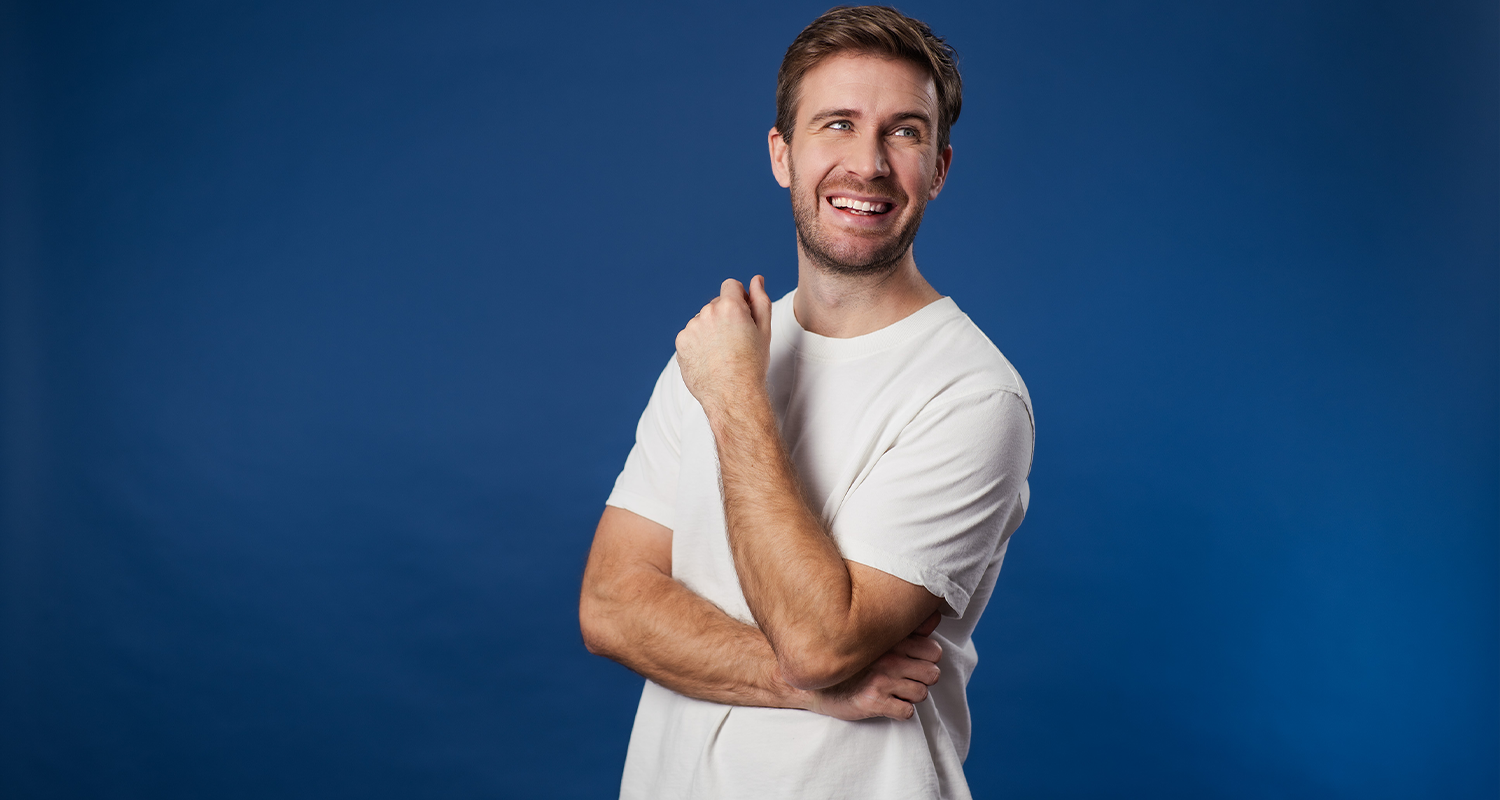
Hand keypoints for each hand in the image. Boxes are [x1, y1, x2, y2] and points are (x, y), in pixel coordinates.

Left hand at [675, 276, 772, 413]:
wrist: (733, 395)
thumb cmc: (752, 364)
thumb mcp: (764, 330)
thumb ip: (760, 300)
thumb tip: (756, 280)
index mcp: (730, 306)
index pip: (731, 286)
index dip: (739, 299)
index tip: (742, 316)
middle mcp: (707, 312)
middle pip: (716, 304)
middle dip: (724, 316)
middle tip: (735, 342)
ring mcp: (691, 328)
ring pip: (702, 321)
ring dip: (710, 330)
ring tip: (721, 354)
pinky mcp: (681, 343)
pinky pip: (691, 336)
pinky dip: (698, 344)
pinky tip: (709, 360)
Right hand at [806, 611, 942, 720]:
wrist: (812, 682)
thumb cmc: (849, 661)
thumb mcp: (876, 639)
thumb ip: (909, 629)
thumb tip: (937, 617)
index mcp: (890, 640)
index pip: (934, 651)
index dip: (928, 660)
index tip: (914, 662)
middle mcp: (888, 657)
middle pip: (933, 674)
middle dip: (922, 679)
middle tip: (906, 679)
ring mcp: (880, 679)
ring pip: (921, 693)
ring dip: (911, 695)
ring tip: (895, 691)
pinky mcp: (873, 701)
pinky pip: (906, 712)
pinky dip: (900, 711)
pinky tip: (888, 703)